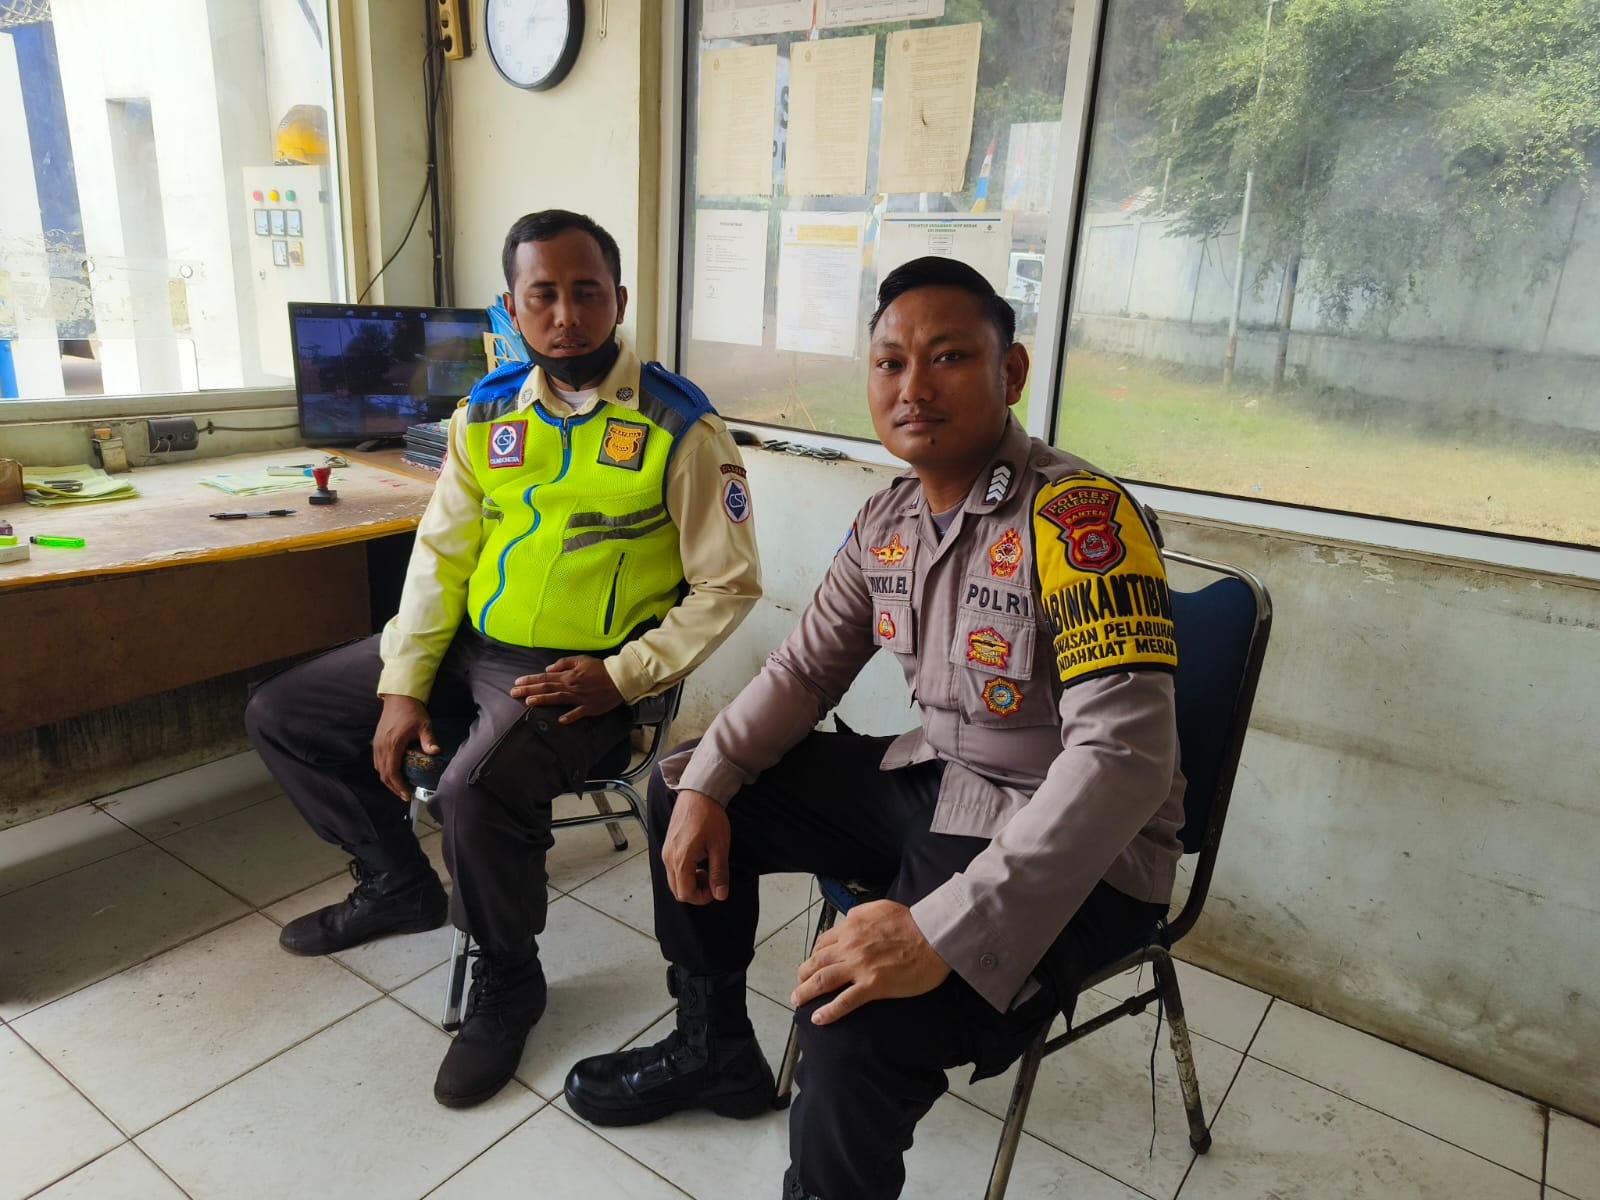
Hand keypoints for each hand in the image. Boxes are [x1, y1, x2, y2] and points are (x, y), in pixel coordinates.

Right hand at [373, 694, 434, 799]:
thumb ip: (429, 740)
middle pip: (384, 775)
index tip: (406, 794)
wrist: (398, 698)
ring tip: (400, 786)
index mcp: (393, 744)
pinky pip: (377, 761)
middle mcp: (382, 746)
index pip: (392, 772)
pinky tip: (393, 773)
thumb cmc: (411, 711)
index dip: (398, 786)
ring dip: (388, 780)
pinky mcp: (377, 741)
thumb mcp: (424, 725)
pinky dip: (384, 771)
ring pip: (379, 769)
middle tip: (405, 795)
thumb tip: (436, 752)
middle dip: (393, 787)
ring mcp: (377, 744)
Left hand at [509, 655, 624, 722]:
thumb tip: (548, 669)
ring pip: (558, 698)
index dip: (530, 680)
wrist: (620, 677)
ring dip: (543, 699)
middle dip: (529, 689)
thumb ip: (564, 663)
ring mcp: (580, 698)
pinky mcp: (590, 707)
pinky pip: (578, 712)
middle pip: (547, 687)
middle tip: (513, 693)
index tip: (517, 682)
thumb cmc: (600, 668)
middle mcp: (571, 686)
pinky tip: (559, 720)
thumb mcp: (581, 660)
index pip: (545, 677)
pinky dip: (569, 716)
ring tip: (528, 701)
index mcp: (569, 675)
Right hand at [660, 789, 731, 903]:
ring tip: (706, 868)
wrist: (699, 793)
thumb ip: (719, 873)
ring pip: (674, 880)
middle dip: (696, 891)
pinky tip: (698, 860)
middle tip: (711, 879)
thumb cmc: (709, 816)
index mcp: (681, 859)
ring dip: (690, 882)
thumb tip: (720, 895)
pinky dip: (684, 872)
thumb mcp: (720, 847)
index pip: (686, 894)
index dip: (702, 897)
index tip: (715, 889)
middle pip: (677, 891)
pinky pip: (672, 868)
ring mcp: (666, 851)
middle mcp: (668, 858)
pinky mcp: (667, 846)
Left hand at [791, 899, 950, 1024]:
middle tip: (799, 985)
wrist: (934, 936)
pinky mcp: (873, 985)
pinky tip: (818, 1018)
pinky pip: (845, 1001)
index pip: (823, 943)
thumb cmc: (912, 922)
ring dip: (806, 992)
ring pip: (823, 980)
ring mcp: (859, 967)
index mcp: (851, 927)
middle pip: (817, 962)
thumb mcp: (880, 907)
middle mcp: (850, 946)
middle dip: (803, 975)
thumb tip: (849, 918)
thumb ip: (860, 913)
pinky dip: (829, 1011)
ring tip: (798, 1001)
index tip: (811, 965)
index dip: (814, 955)